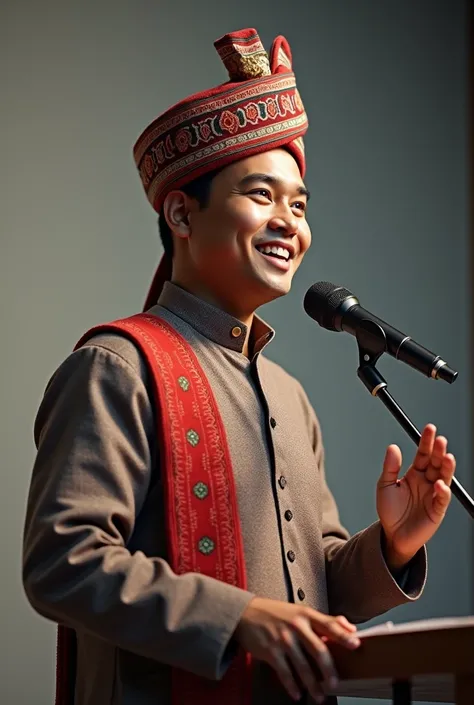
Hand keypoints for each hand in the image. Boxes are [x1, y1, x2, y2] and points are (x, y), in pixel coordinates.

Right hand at [234, 596, 359, 702]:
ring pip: (302, 666)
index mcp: (305, 615)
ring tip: (319, 695)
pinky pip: (285, 672)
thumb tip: (349, 627)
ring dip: (312, 684)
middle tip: (335, 683)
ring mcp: (283, 639)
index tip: (355, 644)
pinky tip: (297, 693)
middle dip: (328, 669)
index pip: (328, 624)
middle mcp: (296, 626)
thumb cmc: (276, 613)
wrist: (246, 613)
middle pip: (318, 649)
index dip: (343, 635)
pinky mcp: (270, 651)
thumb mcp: (300, 611)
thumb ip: (325, 619)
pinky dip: (292, 685)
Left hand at [377, 424, 455, 569]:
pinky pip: (442, 499)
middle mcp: (426, 482)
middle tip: (440, 440)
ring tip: (446, 457)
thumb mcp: (385, 485)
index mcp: (414, 474)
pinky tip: (439, 484)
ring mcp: (433, 495)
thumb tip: (393, 447)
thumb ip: (390, 467)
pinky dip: (442, 491)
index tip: (429, 429)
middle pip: (435, 463)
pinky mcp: (437, 510)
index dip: (426, 442)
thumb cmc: (390, 511)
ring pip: (444, 478)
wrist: (392, 535)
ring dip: (446, 468)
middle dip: (439, 451)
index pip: (423, 454)